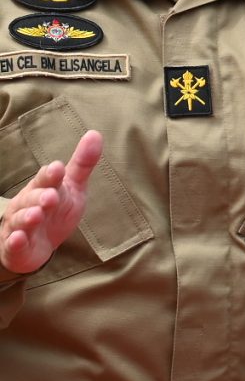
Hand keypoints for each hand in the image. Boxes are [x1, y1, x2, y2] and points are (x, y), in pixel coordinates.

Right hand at [2, 129, 100, 274]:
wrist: (37, 245)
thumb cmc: (55, 210)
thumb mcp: (73, 187)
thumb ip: (83, 164)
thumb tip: (95, 133)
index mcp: (42, 188)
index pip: (46, 179)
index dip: (51, 175)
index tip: (58, 168)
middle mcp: (27, 205)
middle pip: (32, 199)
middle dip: (40, 197)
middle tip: (51, 196)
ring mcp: (19, 226)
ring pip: (21, 220)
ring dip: (27, 217)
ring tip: (36, 214)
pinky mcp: (15, 247)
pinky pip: (13, 244)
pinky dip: (15, 241)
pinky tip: (18, 238)